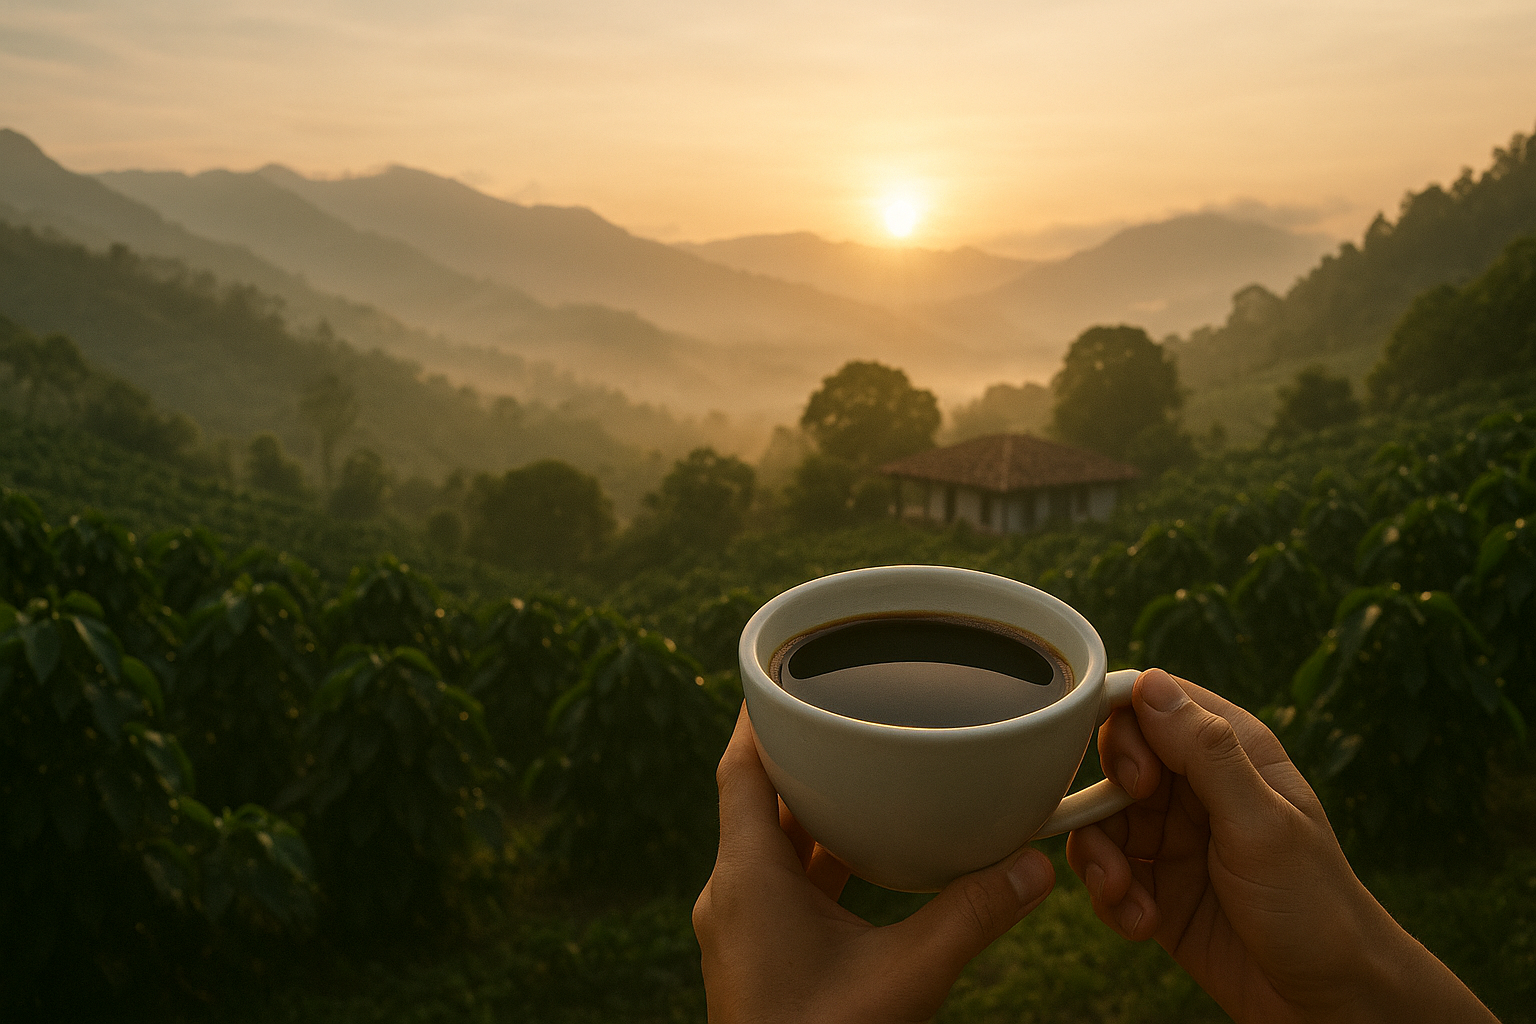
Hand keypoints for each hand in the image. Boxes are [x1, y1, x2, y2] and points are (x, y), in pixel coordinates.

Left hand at [693, 705, 1055, 1023]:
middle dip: (802, 752)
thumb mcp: (905, 978)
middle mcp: (734, 892)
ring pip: (774, 841)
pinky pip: (786, 880)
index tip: (786, 667)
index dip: (759, 714)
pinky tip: (870, 849)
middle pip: (758, 796)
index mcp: (747, 878)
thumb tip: (1036, 864)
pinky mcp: (762, 953)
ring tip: (867, 763)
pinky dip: (821, 855)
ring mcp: (745, 926)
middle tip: (846, 704)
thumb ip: (970, 916)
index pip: (739, 768)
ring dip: (815, 806)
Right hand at [1067, 668, 1497, 1023]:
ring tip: (1125, 895)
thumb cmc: (1316, 908)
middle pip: (1113, 762)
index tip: (1135, 781)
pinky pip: (1106, 873)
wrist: (1329, 1004)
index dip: (1125, 733)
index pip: (1152, 703)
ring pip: (1100, 821)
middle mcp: (1198, 787)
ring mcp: (1175, 837)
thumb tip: (1149, 683)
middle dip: (1103, 805)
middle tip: (1126, 847)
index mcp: (1232, 752)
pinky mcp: (1157, 886)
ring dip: (1101, 860)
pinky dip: (1112, 898)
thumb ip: (1206, 752)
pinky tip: (1142, 923)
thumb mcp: (1262, 825)